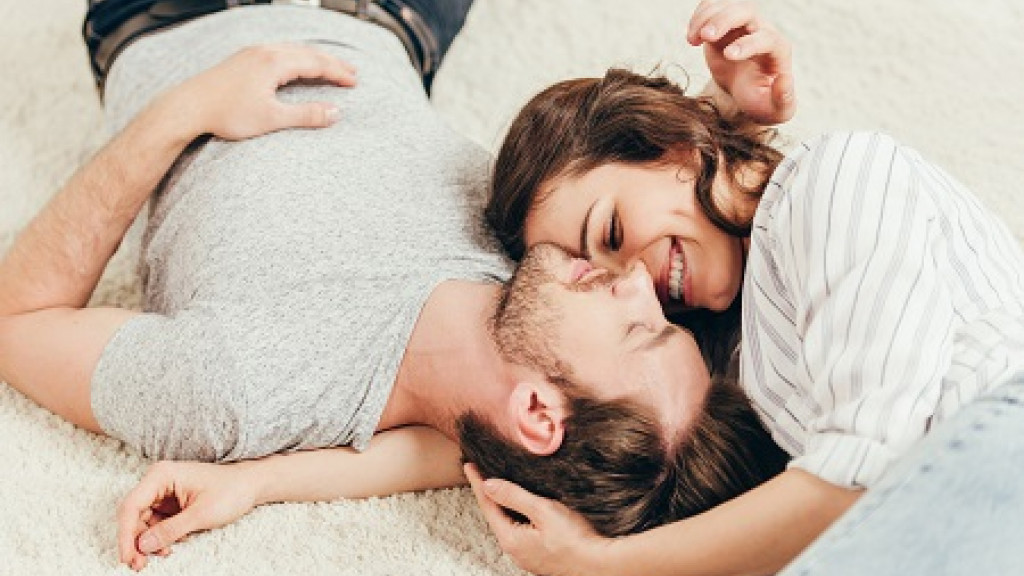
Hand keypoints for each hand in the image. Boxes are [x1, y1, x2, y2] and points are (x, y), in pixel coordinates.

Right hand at [117, 460, 260, 570]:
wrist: (251, 485)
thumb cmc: (231, 491)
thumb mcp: (201, 514)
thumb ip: (171, 530)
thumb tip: (142, 546)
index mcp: (161, 475)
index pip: (131, 507)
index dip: (125, 535)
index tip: (127, 558)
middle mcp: (157, 482)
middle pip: (133, 516)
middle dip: (135, 542)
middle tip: (139, 565)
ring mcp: (163, 493)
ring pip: (142, 523)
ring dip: (147, 543)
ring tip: (158, 557)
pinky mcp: (170, 504)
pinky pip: (155, 524)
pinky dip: (158, 539)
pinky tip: (167, 549)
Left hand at [170, 43, 357, 140]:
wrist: (188, 107)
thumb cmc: (225, 113)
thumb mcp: (271, 118)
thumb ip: (306, 115)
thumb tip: (335, 113)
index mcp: (274, 62)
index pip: (316, 63)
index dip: (337, 72)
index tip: (354, 81)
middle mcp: (264, 52)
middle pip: (307, 53)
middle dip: (331, 63)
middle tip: (351, 72)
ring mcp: (252, 53)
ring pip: (292, 50)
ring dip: (314, 59)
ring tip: (330, 68)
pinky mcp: (243, 60)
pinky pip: (278, 52)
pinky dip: (296, 58)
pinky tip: (296, 66)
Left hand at [464, 464, 612, 575]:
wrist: (599, 565)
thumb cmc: (574, 539)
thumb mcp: (543, 510)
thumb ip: (514, 496)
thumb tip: (488, 485)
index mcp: (511, 538)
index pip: (488, 505)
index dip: (478, 483)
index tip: (469, 466)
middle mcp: (515, 550)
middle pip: (496, 515)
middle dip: (488, 494)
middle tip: (481, 473)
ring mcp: (527, 555)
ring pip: (509, 523)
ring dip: (503, 504)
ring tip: (498, 487)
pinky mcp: (540, 555)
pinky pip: (521, 531)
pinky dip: (517, 515)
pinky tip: (522, 508)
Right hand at [687, 0, 794, 124]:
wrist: (745, 92)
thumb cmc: (761, 100)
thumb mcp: (775, 110)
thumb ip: (784, 100)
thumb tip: (783, 80)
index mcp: (777, 49)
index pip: (765, 38)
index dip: (747, 44)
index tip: (728, 56)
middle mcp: (760, 31)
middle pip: (746, 13)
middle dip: (725, 20)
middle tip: (706, 36)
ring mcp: (741, 26)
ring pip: (727, 7)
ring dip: (707, 17)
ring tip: (692, 39)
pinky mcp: (722, 26)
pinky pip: (712, 9)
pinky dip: (699, 17)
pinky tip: (692, 36)